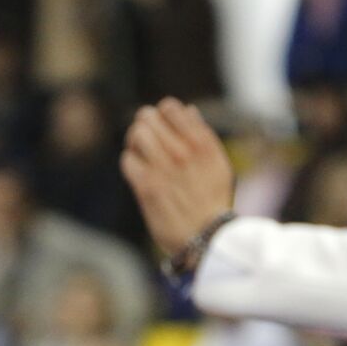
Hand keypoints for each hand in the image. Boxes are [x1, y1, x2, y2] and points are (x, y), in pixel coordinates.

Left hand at [121, 98, 234, 256]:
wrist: (208, 238)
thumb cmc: (213, 202)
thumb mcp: (219, 164)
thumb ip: (203, 136)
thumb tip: (189, 111)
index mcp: (202, 143)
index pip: (170, 107)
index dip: (162, 113)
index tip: (163, 126)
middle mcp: (182, 151)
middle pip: (146, 117)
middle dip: (144, 125)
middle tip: (146, 139)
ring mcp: (163, 168)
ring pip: (135, 135)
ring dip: (134, 142)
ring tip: (139, 153)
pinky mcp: (147, 187)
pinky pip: (127, 160)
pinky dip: (129, 162)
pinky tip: (138, 172)